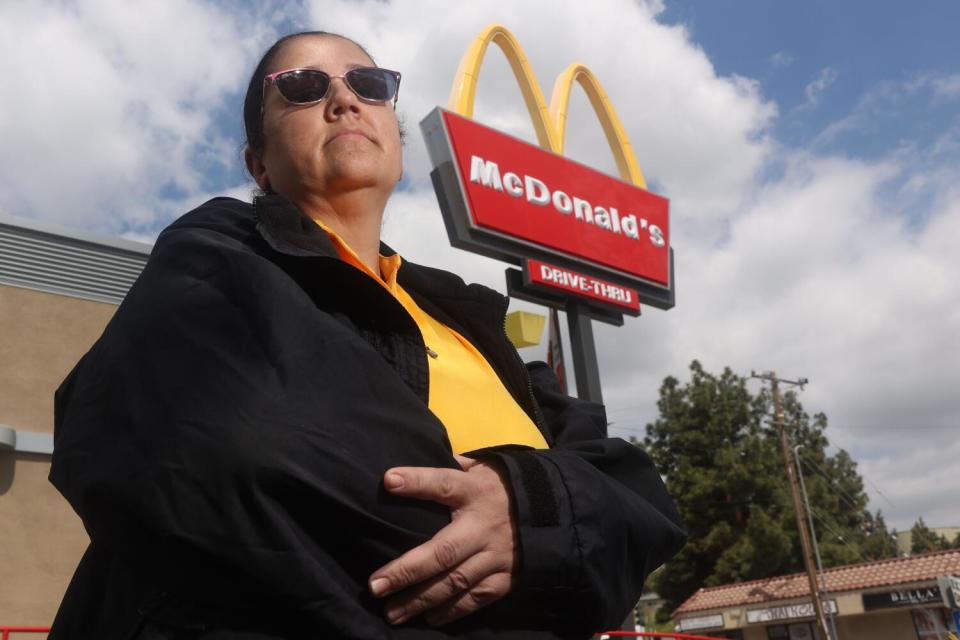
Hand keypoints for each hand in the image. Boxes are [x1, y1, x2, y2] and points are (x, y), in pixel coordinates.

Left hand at [368, 455, 517, 625]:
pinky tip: (429, 618)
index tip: (389, 481)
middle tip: (375, 586)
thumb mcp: (481, 469)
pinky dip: (453, 610)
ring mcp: (496, 555)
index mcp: (475, 491)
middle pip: (443, 550)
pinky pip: (477, 598)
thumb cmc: (502, 487)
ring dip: (421, 599)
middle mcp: (483, 525)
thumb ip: (452, 468)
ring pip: (456, 581)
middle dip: (408, 570)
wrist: (554, 510)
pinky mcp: (506, 577)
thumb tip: (415, 468)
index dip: (418, 481)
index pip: (445, 483)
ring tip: (393, 612)